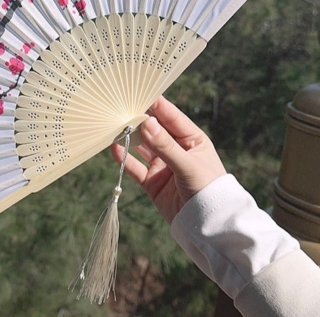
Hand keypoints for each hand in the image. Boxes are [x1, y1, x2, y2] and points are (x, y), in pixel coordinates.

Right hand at [111, 96, 226, 223]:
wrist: (209, 229)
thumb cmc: (209, 192)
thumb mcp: (188, 166)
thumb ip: (165, 146)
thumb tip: (146, 123)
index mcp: (191, 140)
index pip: (171, 116)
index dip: (156, 104)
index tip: (139, 92)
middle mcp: (176, 150)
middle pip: (154, 130)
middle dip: (138, 120)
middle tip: (120, 108)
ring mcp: (163, 166)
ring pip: (142, 146)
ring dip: (129, 137)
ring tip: (114, 126)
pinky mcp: (152, 182)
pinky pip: (135, 166)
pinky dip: (124, 157)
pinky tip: (114, 147)